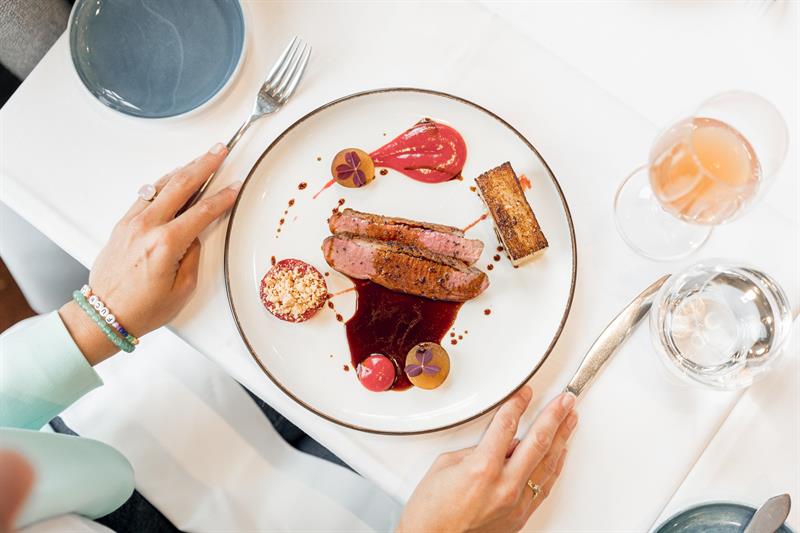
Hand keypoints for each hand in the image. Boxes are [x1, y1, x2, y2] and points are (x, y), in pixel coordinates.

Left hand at [59, 143, 240, 364]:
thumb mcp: (183, 288)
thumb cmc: (142, 308)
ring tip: (201, 159)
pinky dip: (164, 183)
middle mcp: (146, 227)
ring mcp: (132, 222)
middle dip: (204, 165)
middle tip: (219, 151)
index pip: (203, 211)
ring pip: (161, 185)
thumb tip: (196, 233)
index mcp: (166, 243)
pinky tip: (174, 179)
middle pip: (181, 185)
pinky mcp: (123, 224)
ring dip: (184, 169)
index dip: (223, 197)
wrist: (105, 314)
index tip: (235, 187)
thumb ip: (193, 254)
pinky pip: (146, 195)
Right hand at [397, 387, 576, 532]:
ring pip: (547, 464)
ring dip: (562, 438)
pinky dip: (554, 467)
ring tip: (570, 421)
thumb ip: (476, 450)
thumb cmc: (431, 510)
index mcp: (483, 468)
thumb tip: (498, 443)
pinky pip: (543, 486)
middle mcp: (504, 486)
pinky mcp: (519, 516)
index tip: (526, 394)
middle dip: (554, 417)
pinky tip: (560, 453)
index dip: (518, 405)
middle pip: (538, 442)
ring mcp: (515, 503)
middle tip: (566, 401)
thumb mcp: (446, 465)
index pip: (507, 426)